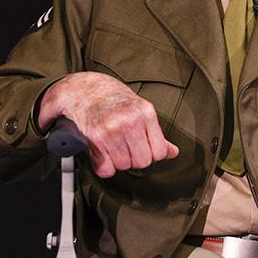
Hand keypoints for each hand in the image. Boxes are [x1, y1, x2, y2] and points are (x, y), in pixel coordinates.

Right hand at [37, 72, 178, 176]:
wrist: (84, 89)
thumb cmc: (114, 100)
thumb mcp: (140, 111)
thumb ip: (157, 134)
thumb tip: (173, 152)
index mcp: (146, 113)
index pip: (159, 152)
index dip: (150, 154)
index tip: (141, 147)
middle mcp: (130, 120)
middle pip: (142, 161)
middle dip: (134, 159)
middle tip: (125, 147)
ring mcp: (112, 129)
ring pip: (123, 165)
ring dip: (117, 161)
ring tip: (112, 146)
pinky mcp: (95, 137)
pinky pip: (105, 168)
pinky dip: (103, 166)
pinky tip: (102, 152)